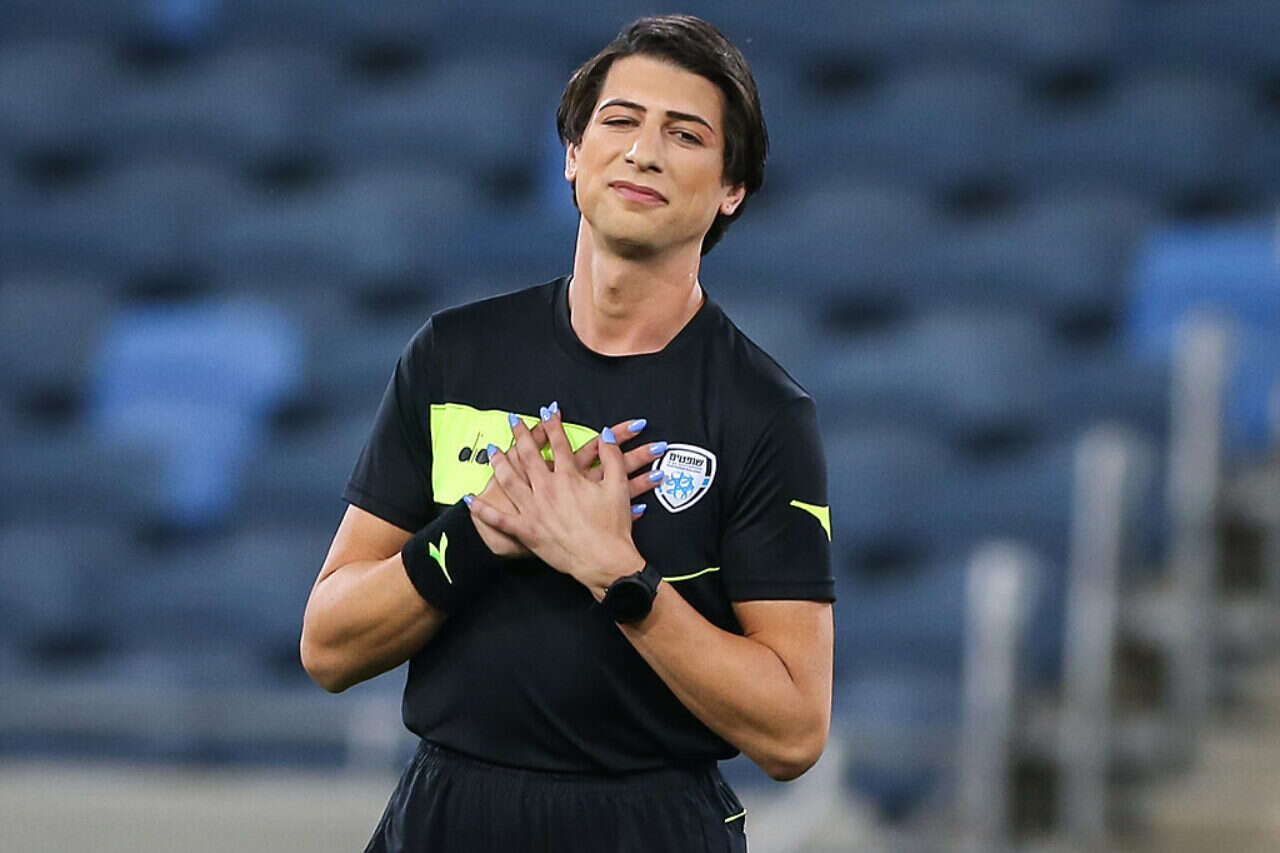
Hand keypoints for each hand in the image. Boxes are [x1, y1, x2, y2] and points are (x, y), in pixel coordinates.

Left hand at [466, 407, 648, 597]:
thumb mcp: (619, 487)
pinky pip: (499, 519)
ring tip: (492, 450)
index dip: (552, 425)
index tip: (547, 412)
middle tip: (513, 421)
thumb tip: (605, 435)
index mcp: (568, 477)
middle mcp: (546, 489)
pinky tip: (470, 500)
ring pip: (509, 480)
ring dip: (499, 463)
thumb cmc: (612, 527)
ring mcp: (533, 510)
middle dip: (519, 435)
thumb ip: (611, 457)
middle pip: (528, 456)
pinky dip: (482, 510)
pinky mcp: (526, 531)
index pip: (558, 443)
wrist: (604, 561)